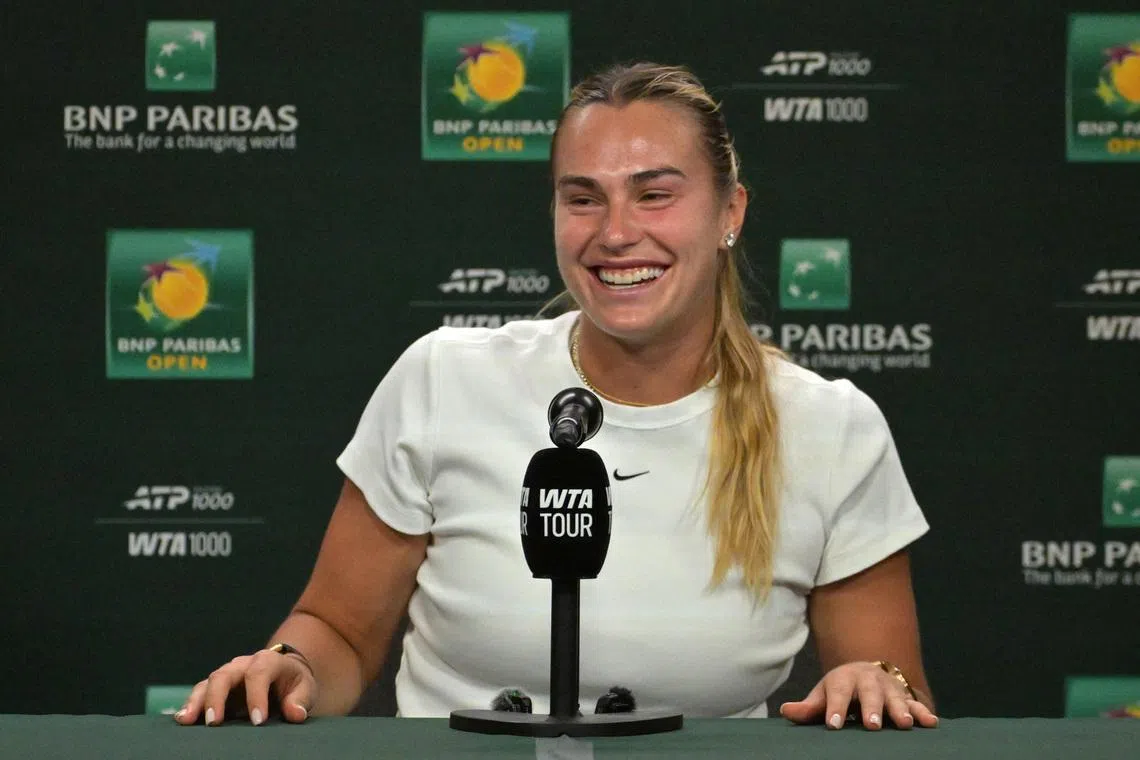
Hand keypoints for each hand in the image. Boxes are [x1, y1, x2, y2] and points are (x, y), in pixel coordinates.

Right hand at [173, 649, 315, 725]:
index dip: (257, 696)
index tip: (258, 721)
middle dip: (217, 698)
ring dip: (196, 701)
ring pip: (207, 683)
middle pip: (224, 675)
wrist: (284, 672)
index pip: (258, 673)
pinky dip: (190, 705)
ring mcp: (227, 674)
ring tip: (187, 720)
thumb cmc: (294, 682)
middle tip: (214, 723)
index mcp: (268, 661)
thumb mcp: (304, 688)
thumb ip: (300, 699)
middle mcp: (243, 664)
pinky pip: (200, 692)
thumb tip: (296, 714)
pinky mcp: (216, 687)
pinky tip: (182, 719)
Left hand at [779, 661, 937, 730]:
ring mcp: (888, 687)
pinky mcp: (905, 696)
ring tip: (903, 724)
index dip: (835, 708)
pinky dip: (923, 712)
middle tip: (871, 725)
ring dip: (900, 710)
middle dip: (871, 708)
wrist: (865, 673)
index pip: (837, 692)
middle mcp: (867, 680)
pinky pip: (916, 703)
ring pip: (894, 697)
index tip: (833, 724)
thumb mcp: (823, 694)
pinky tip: (930, 723)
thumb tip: (786, 710)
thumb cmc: (840, 690)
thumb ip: (808, 707)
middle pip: (869, 693)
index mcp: (843, 679)